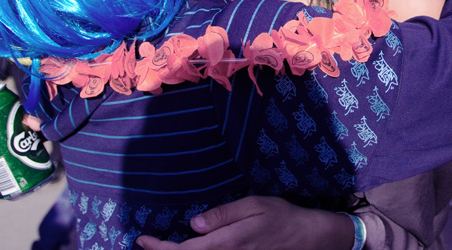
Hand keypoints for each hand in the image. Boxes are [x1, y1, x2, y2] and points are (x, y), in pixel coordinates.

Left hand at [136, 196, 352, 249]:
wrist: (309, 239)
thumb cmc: (282, 217)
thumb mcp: (254, 206)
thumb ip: (223, 215)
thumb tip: (193, 225)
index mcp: (227, 244)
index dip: (160, 249)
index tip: (142, 239)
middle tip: (147, 243)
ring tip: (163, 246)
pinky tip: (191, 248)